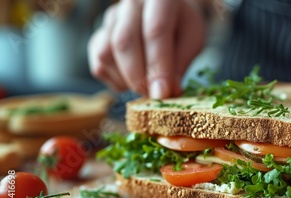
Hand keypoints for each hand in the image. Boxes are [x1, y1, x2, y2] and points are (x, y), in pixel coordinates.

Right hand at [88, 0, 205, 97]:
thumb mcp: (192, 41)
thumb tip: (163, 93)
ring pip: (106, 54)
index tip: (162, 94)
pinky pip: (98, 65)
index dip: (158, 66)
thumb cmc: (181, 28)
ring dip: (126, 80)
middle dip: (139, 78)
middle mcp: (130, 4)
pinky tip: (133, 81)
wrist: (166, 16)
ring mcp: (110, 20)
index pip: (155, 31)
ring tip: (147, 86)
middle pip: (124, 42)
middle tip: (154, 96)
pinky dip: (115, 81)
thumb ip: (180, 64)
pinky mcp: (98, 38)